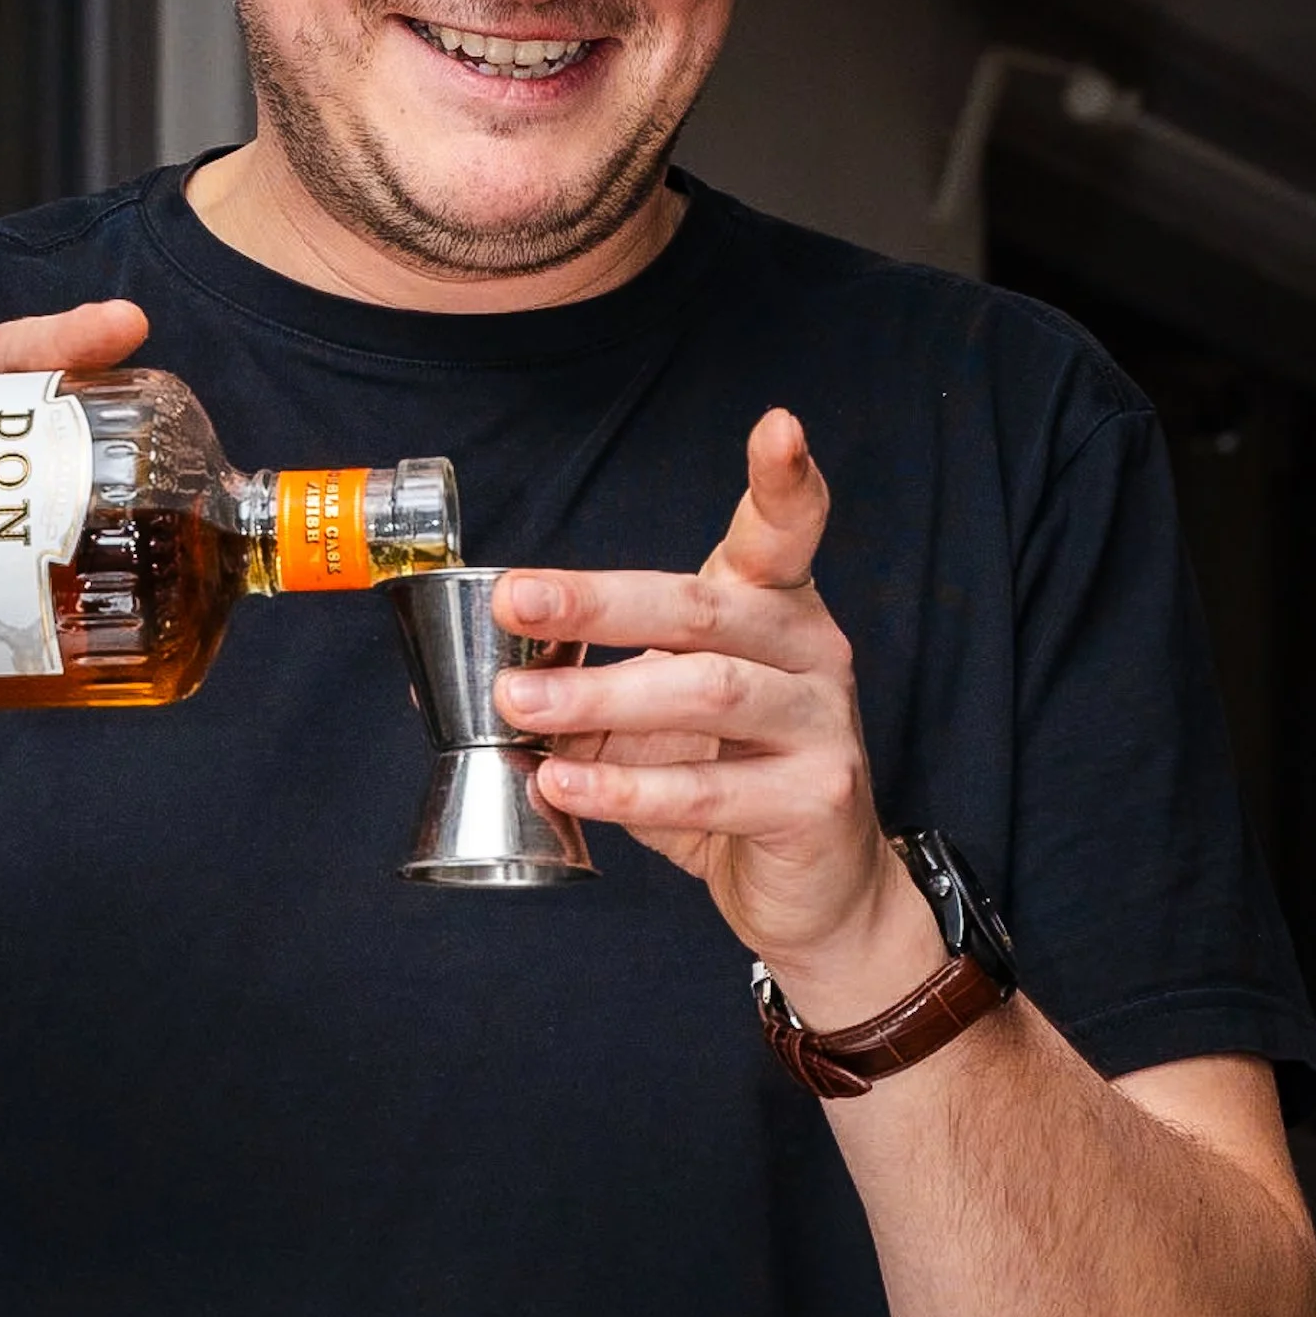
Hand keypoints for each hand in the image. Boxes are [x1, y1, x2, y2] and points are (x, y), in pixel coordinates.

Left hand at [491, 409, 942, 1022]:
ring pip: (706, 694)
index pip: (787, 529)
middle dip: (599, 601)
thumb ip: (598, 681)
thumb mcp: (657, 719)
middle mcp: (811, 651)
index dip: (783, 478)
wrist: (813, 891)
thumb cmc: (730, 783)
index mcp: (774, 610)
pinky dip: (624, 789)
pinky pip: (708, 790)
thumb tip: (493, 668)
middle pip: (704, 610)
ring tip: (520, 703)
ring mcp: (822, 724)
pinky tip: (564, 785)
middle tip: (517, 600)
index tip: (777, 426)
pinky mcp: (816, 799)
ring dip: (600, 697)